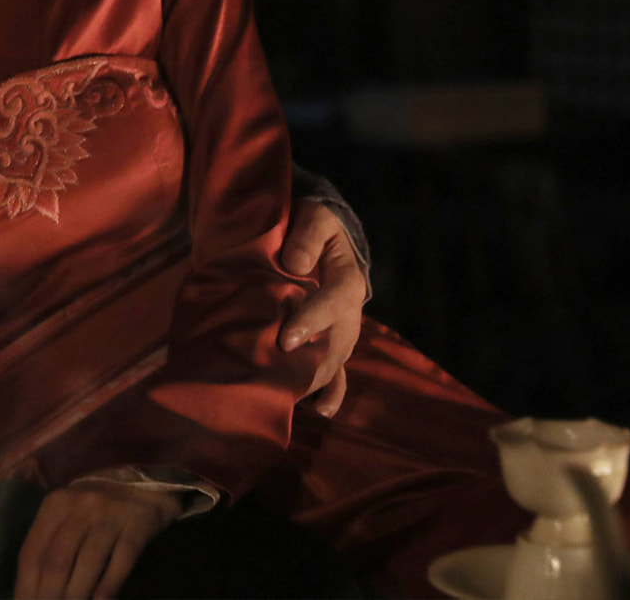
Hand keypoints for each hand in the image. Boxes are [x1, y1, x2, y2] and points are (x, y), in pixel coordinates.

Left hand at [15, 480, 182, 598]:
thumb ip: (49, 544)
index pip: (33, 553)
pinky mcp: (136, 525)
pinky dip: (108, 586)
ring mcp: (109, 515)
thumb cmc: (95, 508)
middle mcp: (79, 507)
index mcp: (55, 505)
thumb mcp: (66, 515)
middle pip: (58, 561)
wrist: (142, 485)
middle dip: (50, 595)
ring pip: (88, 562)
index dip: (26, 586)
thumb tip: (34, 589)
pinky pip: (120, 561)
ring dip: (78, 595)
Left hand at [278, 197, 368, 416]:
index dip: (311, 322)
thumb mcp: (314, 217)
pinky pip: (337, 372)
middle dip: (308, 362)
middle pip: (334, 342)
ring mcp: (342, 332)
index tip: (286, 339)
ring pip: (333, 362)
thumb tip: (295, 262)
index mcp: (347, 280)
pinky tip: (319, 411)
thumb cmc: (313, 226)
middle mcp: (350, 313)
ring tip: (291, 397)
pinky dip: (331, 393)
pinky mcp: (332, 342)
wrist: (320, 235)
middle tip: (279, 377)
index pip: (332, 303)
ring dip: (315, 380)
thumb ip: (307, 236)